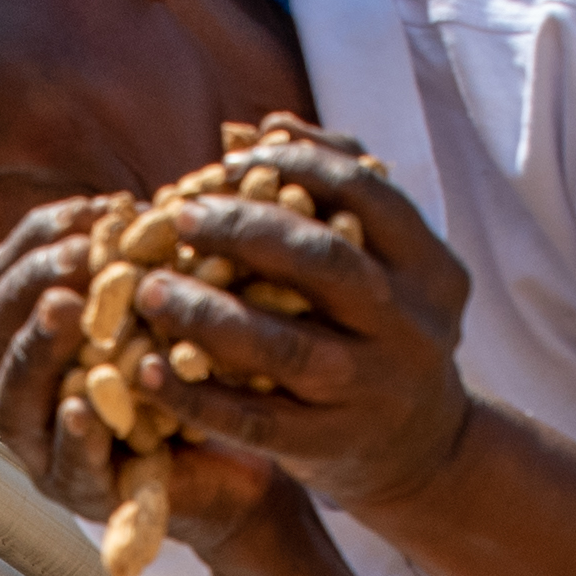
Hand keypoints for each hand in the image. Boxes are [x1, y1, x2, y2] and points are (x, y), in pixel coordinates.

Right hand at [0, 193, 306, 560]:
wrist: (235, 467)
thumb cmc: (190, 376)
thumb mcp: (162, 308)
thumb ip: (142, 265)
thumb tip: (146, 206)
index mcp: (33, 334)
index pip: (8, 272)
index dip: (41, 235)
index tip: (100, 210)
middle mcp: (24, 387)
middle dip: (28, 286)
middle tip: (77, 258)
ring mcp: (45, 447)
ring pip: (13, 398)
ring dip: (36, 348)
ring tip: (65, 310)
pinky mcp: (82, 494)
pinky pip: (66, 464)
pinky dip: (73, 432)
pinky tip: (83, 403)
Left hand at [118, 130, 479, 527]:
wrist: (424, 449)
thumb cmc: (383, 332)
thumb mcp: (386, 264)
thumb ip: (337, 189)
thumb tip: (265, 126)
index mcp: (430, 268)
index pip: (369, 194)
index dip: (299, 165)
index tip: (231, 161)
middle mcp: (410, 327)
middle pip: (323, 263)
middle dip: (245, 229)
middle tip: (180, 215)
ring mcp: (371, 390)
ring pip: (284, 346)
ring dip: (207, 314)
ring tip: (148, 289)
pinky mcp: (329, 445)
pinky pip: (253, 420)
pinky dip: (195, 396)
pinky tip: (146, 370)